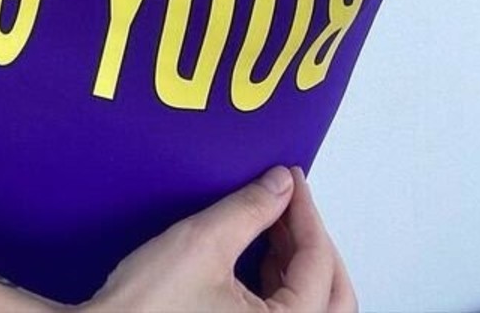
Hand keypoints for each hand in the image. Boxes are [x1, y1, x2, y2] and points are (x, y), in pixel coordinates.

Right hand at [83, 166, 356, 311]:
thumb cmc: (146, 310)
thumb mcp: (203, 243)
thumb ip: (250, 209)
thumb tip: (281, 184)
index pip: (318, 264)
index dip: (306, 212)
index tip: (291, 179)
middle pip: (334, 297)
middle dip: (316, 245)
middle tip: (293, 204)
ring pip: (313, 310)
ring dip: (301, 266)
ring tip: (274, 223)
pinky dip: (282, 288)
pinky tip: (259, 258)